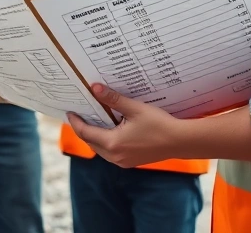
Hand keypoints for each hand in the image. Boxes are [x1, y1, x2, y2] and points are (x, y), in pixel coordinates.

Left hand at [66, 83, 183, 167]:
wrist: (180, 141)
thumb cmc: (159, 124)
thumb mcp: (134, 108)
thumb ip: (113, 99)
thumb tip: (95, 88)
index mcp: (112, 143)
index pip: (85, 132)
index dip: (76, 122)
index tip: (70, 111)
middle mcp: (114, 156)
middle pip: (91, 142)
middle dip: (83, 128)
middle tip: (79, 114)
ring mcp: (122, 162)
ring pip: (100, 149)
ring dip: (94, 136)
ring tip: (92, 120)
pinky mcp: (130, 162)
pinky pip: (110, 153)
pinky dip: (105, 141)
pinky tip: (110, 130)